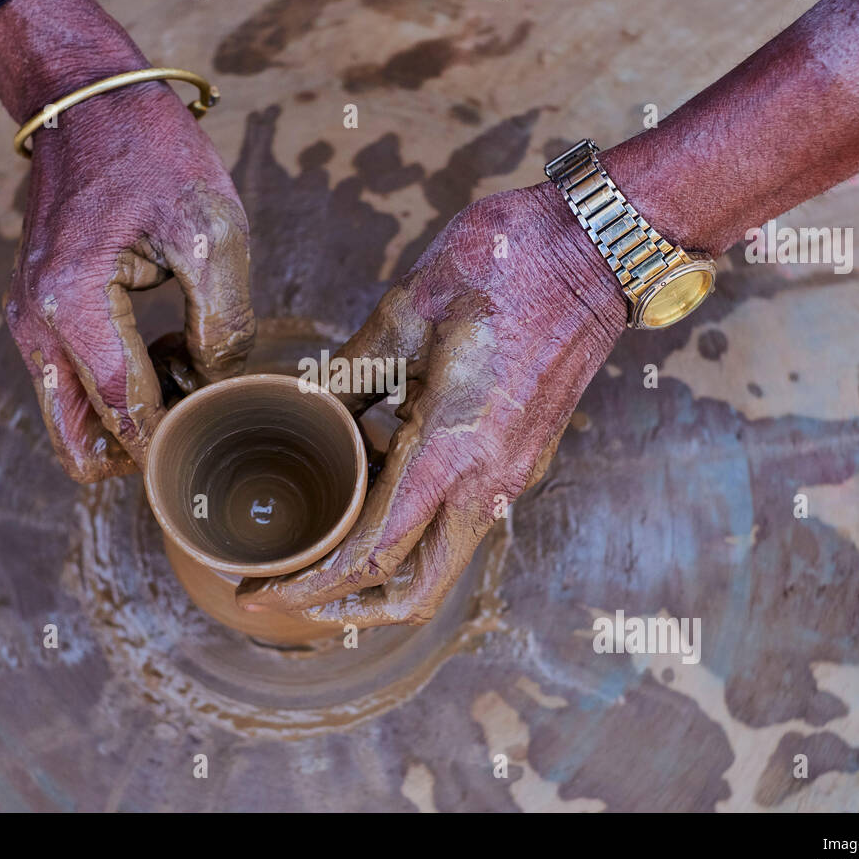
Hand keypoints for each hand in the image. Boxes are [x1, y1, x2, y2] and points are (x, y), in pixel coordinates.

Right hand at [0, 0, 253, 481]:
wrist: (87, 100)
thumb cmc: (153, 153)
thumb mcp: (214, 230)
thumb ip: (224, 322)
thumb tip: (216, 383)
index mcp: (74, 303)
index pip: (124, 413)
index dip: (173, 442)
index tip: (217, 441)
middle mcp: (36, 324)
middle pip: (79, 442)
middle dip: (141, 449)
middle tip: (198, 419)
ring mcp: (28, 322)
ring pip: (73, 418)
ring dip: (129, 420)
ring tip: (187, 371)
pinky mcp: (36, 314)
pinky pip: (71, 383)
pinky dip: (115, 390)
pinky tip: (164, 349)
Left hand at [237, 182, 626, 625]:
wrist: (596, 251)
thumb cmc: (507, 266)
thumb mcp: (408, 309)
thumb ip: (349, 370)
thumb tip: (304, 403)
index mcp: (453, 450)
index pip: (374, 555)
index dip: (312, 587)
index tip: (261, 594)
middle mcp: (489, 481)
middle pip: (416, 590)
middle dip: (349, 607)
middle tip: (287, 592)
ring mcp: (512, 475)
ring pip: (442, 562)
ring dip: (382, 574)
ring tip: (320, 548)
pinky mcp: (521, 460)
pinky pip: (460, 522)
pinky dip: (412, 530)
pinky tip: (371, 490)